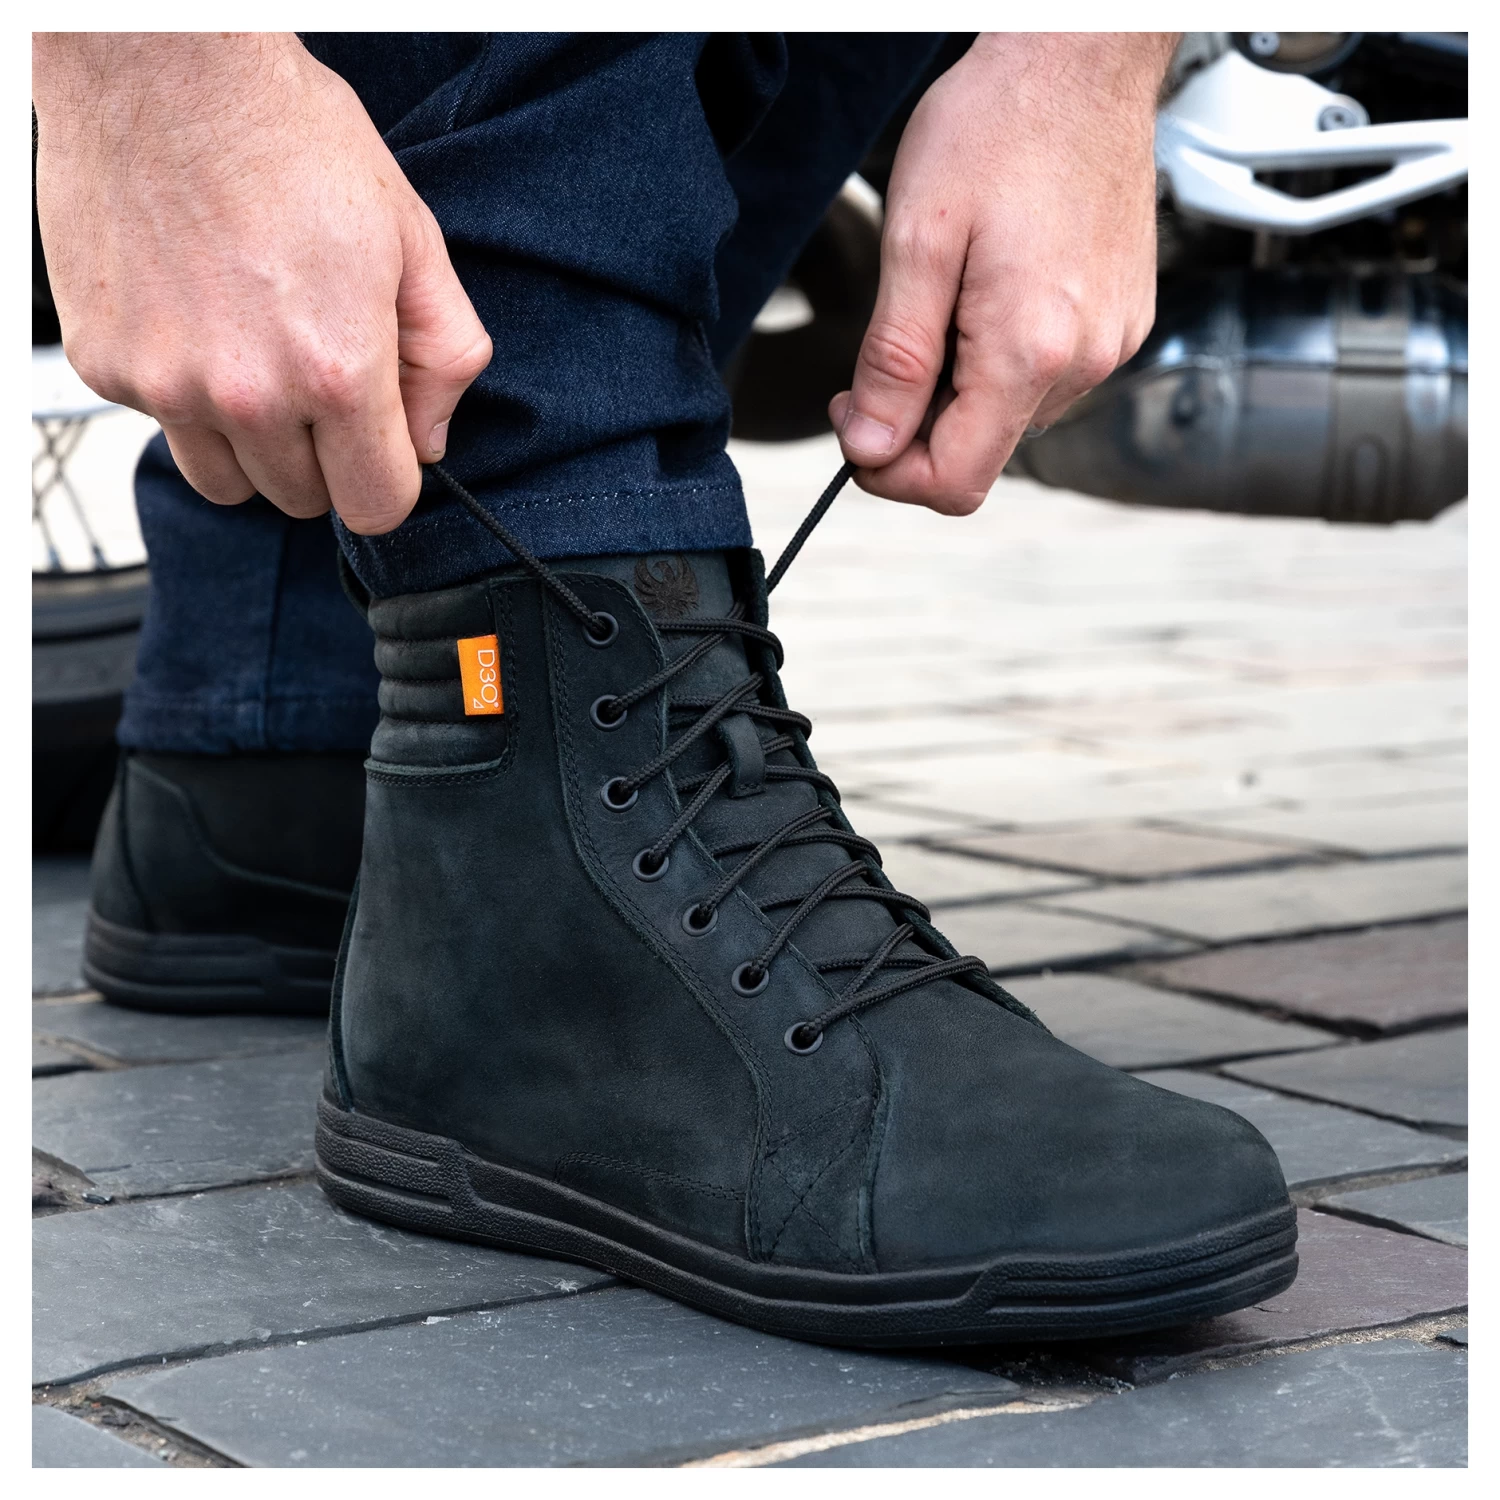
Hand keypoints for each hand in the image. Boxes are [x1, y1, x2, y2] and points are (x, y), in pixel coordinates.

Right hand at [33, 33, 490, 533]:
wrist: (162, 67)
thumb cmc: (289, 139)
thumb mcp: (413, 240)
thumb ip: (444, 356)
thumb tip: (430, 438)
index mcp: (337, 372)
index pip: (377, 509)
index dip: (387, 480)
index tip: (380, 448)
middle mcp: (249, 394)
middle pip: (302, 499)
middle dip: (322, 455)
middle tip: (315, 371)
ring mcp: (168, 385)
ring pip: (228, 482)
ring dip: (252, 444)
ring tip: (256, 355)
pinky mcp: (107, 366)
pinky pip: (163, 426)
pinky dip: (185, 394)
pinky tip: (198, 318)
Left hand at [829, 33, 1174, 513]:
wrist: (1081, 62)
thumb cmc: (996, 129)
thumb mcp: (916, 242)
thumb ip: (893, 360)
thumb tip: (870, 449)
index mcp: (1029, 351)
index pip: (954, 482)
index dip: (888, 472)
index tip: (856, 421)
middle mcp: (1084, 363)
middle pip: (980, 456)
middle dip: (918, 426)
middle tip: (888, 350)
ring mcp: (1112, 346)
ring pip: (1009, 421)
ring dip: (962, 390)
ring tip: (949, 303)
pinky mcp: (1122, 326)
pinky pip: (1047, 381)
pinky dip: (1002, 362)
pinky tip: (991, 295)